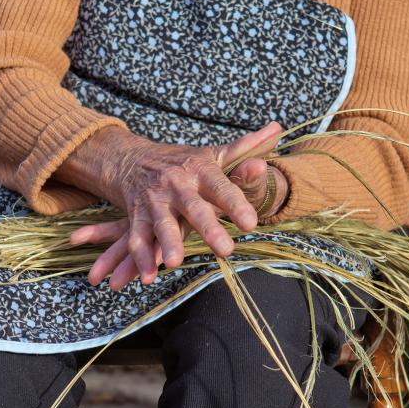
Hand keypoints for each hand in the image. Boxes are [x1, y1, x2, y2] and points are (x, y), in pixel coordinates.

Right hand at [59, 123, 285, 289]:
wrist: (130, 158)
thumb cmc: (182, 162)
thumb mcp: (212, 154)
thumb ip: (246, 148)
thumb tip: (278, 130)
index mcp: (201, 171)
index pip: (222, 188)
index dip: (236, 204)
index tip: (251, 223)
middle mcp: (177, 185)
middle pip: (194, 208)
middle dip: (208, 228)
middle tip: (225, 250)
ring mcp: (155, 201)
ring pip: (162, 224)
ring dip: (167, 243)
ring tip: (174, 263)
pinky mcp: (136, 216)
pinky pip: (137, 238)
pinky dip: (140, 258)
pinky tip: (147, 277)